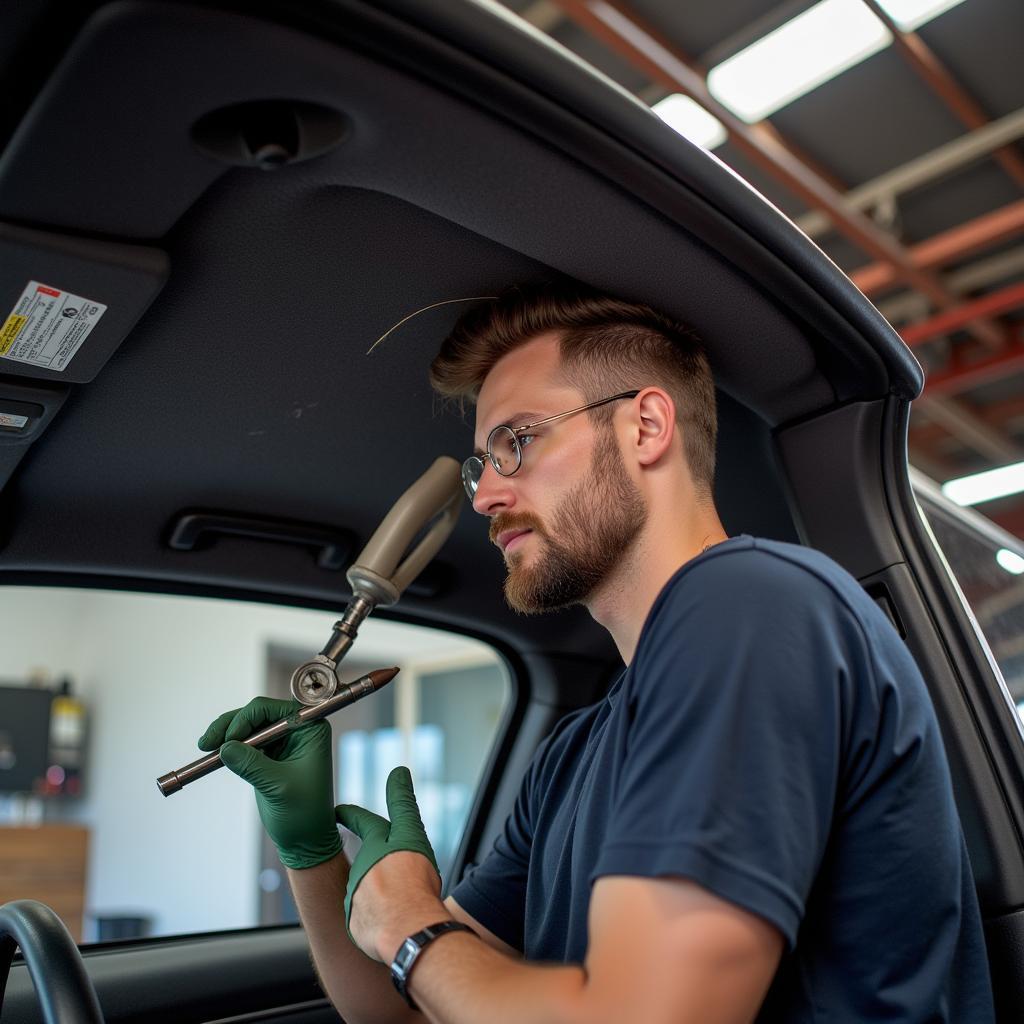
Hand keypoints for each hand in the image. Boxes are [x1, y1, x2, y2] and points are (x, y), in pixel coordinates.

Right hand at [198, 697, 341, 869]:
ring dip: (225, 734)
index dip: (247, 718)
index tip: (229, 739)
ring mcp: (282, 742)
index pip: (274, 710)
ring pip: (248, 726)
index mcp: (311, 729)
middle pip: (257, 714)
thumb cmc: (304, 813)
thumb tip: (225, 748)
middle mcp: (298, 730)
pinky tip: (213, 755)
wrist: (305, 839)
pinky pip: (245, 742)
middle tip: (207, 743)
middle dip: (231, 725)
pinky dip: (228, 747)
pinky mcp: (269, 755)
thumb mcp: (279, 787)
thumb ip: (253, 765)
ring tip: (205, 746)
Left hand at [336, 766, 444, 959]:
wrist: (407, 931)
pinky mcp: (355, 922)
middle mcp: (361, 868)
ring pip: (367, 890)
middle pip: (368, 860)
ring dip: (381, 893)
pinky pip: (366, 917)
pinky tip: (394, 921)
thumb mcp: (413, 835)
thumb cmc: (414, 882)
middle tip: (392, 867)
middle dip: (377, 863)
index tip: (338, 810)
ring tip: (405, 902)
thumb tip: (398, 771)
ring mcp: (356, 896)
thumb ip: (403, 803)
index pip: (361, 821)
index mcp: (377, 845)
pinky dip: (377, 916)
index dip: (349, 814)